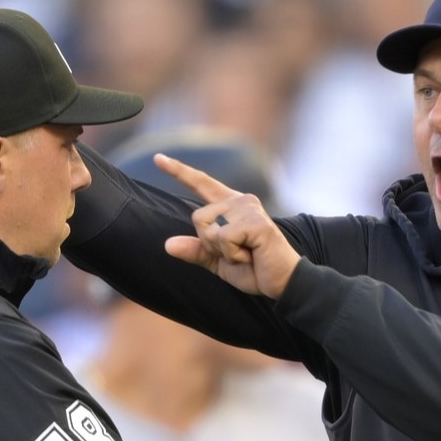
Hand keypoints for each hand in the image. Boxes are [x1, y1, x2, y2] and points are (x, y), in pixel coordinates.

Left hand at [156, 153, 300, 298]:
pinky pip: (223, 238)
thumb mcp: (218, 261)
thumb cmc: (254, 270)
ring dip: (222, 251)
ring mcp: (249, 208)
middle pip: (198, 218)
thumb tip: (168, 245)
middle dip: (210, 244)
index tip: (158, 158)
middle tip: (238, 254)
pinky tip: (252, 255)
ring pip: (208, 229)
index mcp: (231, 206)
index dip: (179, 171)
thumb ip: (196, 251)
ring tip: (247, 254)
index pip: (202, 184)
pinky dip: (233, 254)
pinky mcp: (255, 221)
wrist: (282, 283)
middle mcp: (240, 201)